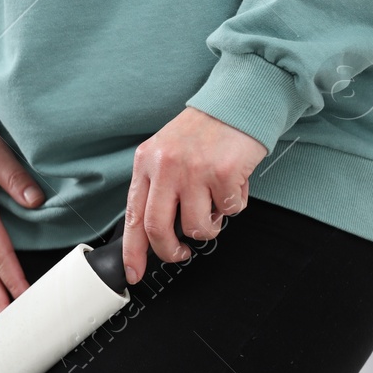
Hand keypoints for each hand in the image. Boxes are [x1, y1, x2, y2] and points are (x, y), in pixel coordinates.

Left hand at [123, 106, 266, 283]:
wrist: (239, 100)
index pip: (133, 216)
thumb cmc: (206, 130)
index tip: (134, 271)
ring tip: (214, 207)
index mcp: (147, 162)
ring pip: (197, 226)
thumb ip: (159, 186)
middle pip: (158, 229)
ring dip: (209, 226)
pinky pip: (229, 210)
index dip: (133, 251)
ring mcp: (195, 170)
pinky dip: (234, 205)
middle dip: (169, 251)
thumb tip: (155, 231)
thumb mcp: (168, 152)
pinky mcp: (224, 173)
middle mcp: (166, 166)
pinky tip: (234, 184)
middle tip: (180, 253)